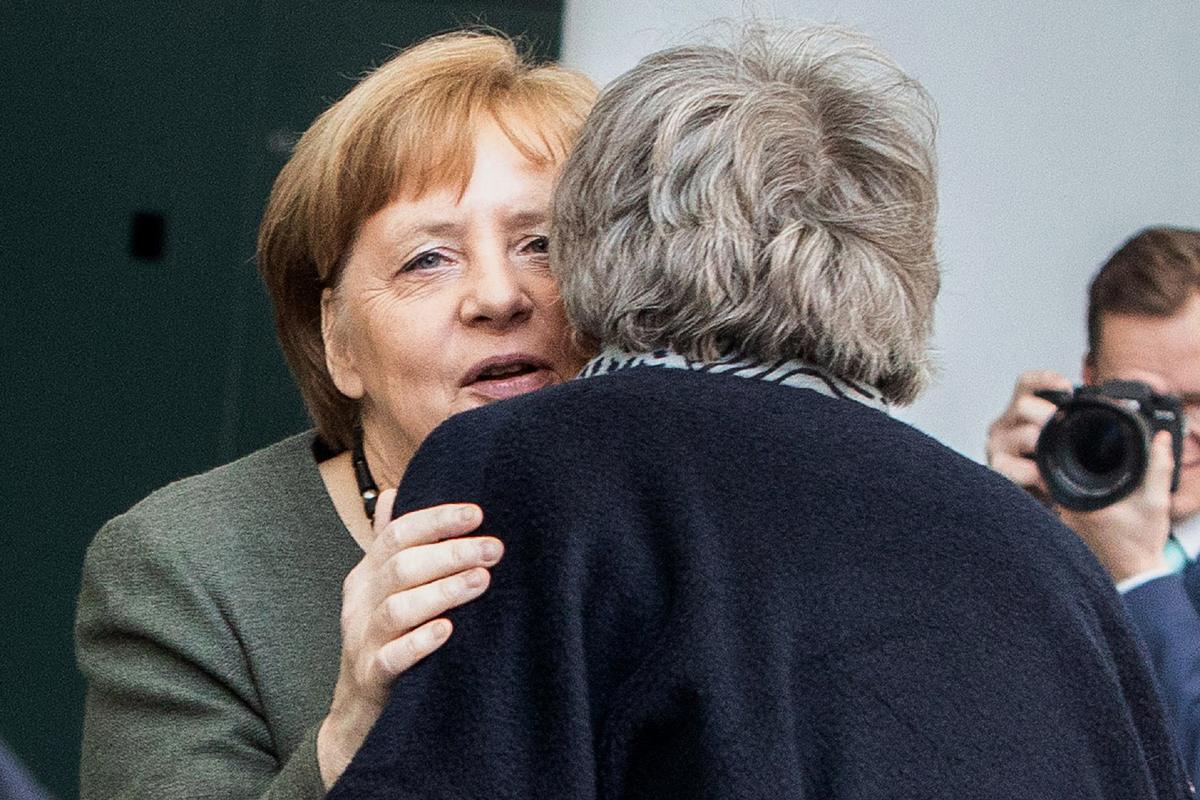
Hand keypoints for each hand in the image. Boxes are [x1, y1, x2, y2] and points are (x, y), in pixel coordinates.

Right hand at [317, 490, 502, 786]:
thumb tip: (395, 493)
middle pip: (402, 566)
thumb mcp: (383, 589)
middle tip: (495, 549)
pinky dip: (420, 643)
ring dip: (443, 591)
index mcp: (367, 574)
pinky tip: (448, 631)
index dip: (436, 520)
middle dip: (451, 553)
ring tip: (482, 581)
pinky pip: (392, 657)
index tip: (477, 513)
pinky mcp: (372, 677)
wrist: (356, 712)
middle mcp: (361, 602)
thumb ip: (391, 546)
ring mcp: (363, 640)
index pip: (397, 534)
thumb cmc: (384, 638)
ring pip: (399, 608)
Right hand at [985, 370, 1073, 501]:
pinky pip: (1011, 465)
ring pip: (1024, 434)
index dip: (1045, 380)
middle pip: (1024, 404)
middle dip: (1050, 416)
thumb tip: (1134, 412)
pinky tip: (1044, 480)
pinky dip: (1032, 472)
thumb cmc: (1065, 473)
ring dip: (1045, 447)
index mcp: (1023, 412)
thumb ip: (1086, 425)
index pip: (1027, 384)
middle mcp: (1006, 424)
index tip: (1067, 387)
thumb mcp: (1073, 443)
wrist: (1061, 508)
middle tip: (1069, 430)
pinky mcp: (997, 468)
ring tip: (1059, 461)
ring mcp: (999, 446)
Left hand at [1059, 431, 1174, 582]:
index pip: (1063, 464)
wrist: (1137, 573)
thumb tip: (1161, 439)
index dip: (1070, 447)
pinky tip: (1095, 488)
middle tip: (1089, 449)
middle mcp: (1066, 509)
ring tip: (1095, 469)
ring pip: (1064, 486)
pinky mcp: (1070, 526)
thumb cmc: (1143, 541)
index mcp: (1081, 501)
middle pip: (1061, 472)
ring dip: (1077, 476)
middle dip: (1076, 459)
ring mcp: (1065, 519)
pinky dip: (1080, 491)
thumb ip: (1158, 468)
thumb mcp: (1156, 502)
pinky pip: (1068, 499)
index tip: (1078, 437)